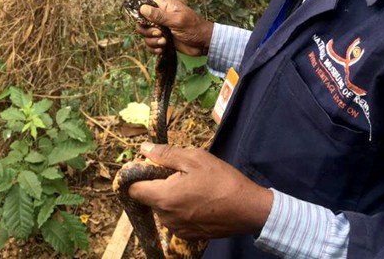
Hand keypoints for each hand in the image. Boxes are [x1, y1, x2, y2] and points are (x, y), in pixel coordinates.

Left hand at [128, 143, 272, 239]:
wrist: (249, 209)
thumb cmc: (221, 180)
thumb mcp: (194, 158)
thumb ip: (165, 154)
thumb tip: (143, 149)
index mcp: (163, 198)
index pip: (134, 190)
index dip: (138, 176)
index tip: (151, 167)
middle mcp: (166, 217)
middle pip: (148, 197)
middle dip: (157, 184)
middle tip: (178, 173)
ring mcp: (177, 229)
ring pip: (162, 208)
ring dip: (169, 196)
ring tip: (191, 186)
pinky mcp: (189, 235)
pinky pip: (174, 218)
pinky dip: (180, 208)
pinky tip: (197, 199)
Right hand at [136, 0, 212, 57]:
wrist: (204, 44)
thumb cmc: (194, 28)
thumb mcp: (177, 20)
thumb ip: (160, 16)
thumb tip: (142, 8)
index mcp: (165, 6)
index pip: (146, 5)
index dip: (141, 13)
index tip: (144, 22)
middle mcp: (161, 16)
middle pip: (142, 23)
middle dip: (147, 30)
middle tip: (158, 33)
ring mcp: (161, 29)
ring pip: (146, 35)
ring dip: (152, 41)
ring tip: (164, 42)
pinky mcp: (162, 40)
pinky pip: (151, 44)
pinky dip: (154, 48)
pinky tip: (162, 49)